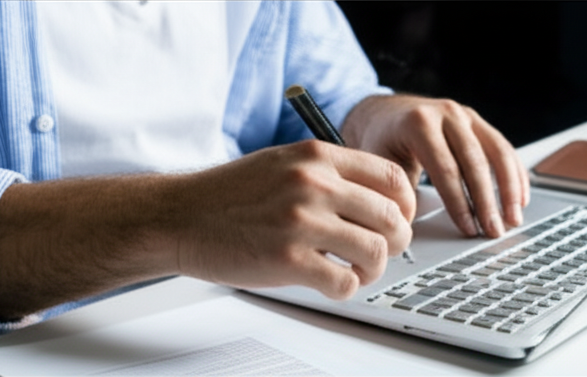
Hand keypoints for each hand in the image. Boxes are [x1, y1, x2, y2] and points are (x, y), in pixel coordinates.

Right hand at [169, 140, 414, 298]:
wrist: (181, 216)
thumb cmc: (228, 195)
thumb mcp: (282, 162)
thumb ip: (328, 173)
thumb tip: (379, 199)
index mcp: (316, 156)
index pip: (392, 177)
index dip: (405, 205)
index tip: (396, 220)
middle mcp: (314, 183)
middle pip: (392, 217)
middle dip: (394, 242)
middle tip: (378, 252)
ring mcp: (301, 221)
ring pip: (375, 251)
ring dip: (372, 269)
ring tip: (354, 270)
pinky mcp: (288, 259)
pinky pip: (345, 282)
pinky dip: (345, 289)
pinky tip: (329, 283)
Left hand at [343, 95, 529, 237]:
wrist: (383, 114)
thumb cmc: (381, 142)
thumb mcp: (379, 165)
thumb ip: (397, 191)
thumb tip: (413, 227)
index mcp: (419, 123)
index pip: (446, 169)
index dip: (459, 203)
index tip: (469, 229)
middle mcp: (447, 114)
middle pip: (475, 161)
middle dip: (487, 201)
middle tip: (494, 231)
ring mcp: (465, 116)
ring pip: (498, 152)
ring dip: (509, 189)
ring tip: (513, 219)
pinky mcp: (478, 123)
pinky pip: (503, 148)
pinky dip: (515, 174)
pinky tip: (520, 198)